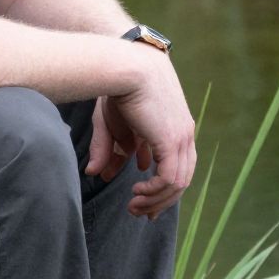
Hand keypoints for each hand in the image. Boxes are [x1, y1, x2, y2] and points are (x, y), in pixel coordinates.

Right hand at [85, 48, 196, 218]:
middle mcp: (183, 133)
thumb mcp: (111, 125)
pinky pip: (170, 179)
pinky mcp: (173, 141)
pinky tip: (136, 192)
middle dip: (161, 200)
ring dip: (155, 200)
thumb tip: (96, 174)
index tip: (144, 203)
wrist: (124, 66)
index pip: (178, 165)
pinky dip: (155, 192)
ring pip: (177, 183)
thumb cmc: (116, 87)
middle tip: (140, 212)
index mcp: (174, 127)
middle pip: (182, 178)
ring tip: (133, 206)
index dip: (163, 188)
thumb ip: (108, 150)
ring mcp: (182, 137)